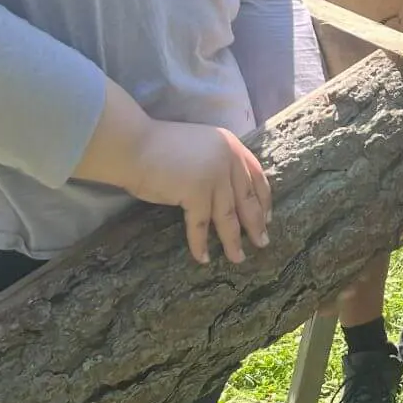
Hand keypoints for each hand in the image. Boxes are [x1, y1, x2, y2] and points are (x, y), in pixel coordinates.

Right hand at [129, 123, 271, 265]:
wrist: (133, 143)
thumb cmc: (159, 146)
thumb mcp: (200, 147)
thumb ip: (217, 162)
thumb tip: (228, 191)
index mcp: (231, 145)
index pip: (256, 176)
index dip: (264, 199)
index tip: (268, 217)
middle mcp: (228, 159)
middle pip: (247, 199)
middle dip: (256, 224)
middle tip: (263, 243)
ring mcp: (214, 176)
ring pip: (228, 216)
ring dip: (233, 241)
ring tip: (238, 258)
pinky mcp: (196, 192)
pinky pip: (201, 225)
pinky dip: (200, 244)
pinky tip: (203, 258)